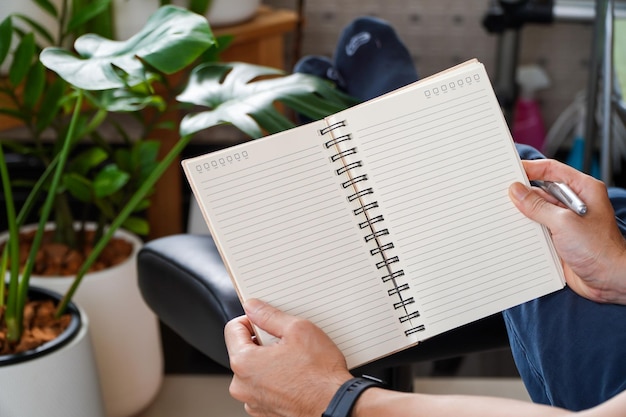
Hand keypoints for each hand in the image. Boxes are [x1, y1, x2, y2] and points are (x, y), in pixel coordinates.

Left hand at [225, 299, 352, 416]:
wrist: (336, 405)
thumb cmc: (320, 374)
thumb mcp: (298, 330)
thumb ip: (269, 315)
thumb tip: (253, 307)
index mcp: (244, 363)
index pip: (233, 329)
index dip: (252, 319)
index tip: (266, 322)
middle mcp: (242, 386)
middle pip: (244, 350)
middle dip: (263, 343)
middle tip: (288, 343)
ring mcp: (253, 401)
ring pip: (255, 370)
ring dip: (270, 362)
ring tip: (295, 362)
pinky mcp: (265, 411)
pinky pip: (264, 387)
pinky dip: (275, 380)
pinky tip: (295, 376)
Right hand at [509, 159, 625, 303]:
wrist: (609, 281)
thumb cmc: (601, 250)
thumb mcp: (564, 223)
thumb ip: (537, 206)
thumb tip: (517, 192)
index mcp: (583, 190)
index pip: (552, 170)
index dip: (530, 168)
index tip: (510, 170)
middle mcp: (574, 203)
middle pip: (542, 190)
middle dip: (522, 193)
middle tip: (502, 194)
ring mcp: (565, 221)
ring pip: (536, 210)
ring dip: (522, 213)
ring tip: (505, 214)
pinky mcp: (558, 238)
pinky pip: (536, 228)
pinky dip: (525, 230)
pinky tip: (513, 231)